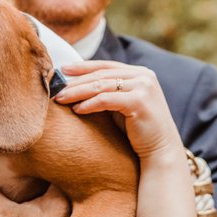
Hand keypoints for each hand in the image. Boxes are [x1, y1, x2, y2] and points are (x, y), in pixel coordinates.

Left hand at [55, 60, 184, 159]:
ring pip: (101, 85)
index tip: (63, 70)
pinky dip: (89, 104)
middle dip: (76, 81)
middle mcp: (144, 76)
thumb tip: (76, 85)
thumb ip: (108, 92)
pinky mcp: (139, 101)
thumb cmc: (138, 131)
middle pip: (101, 74)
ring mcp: (143, 87)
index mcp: (141, 73)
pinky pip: (107, 100)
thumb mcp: (123, 105)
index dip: (83, 67)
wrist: (161, 151)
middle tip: (55, 88)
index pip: (106, 65)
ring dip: (78, 92)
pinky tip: (76, 110)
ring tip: (60, 99)